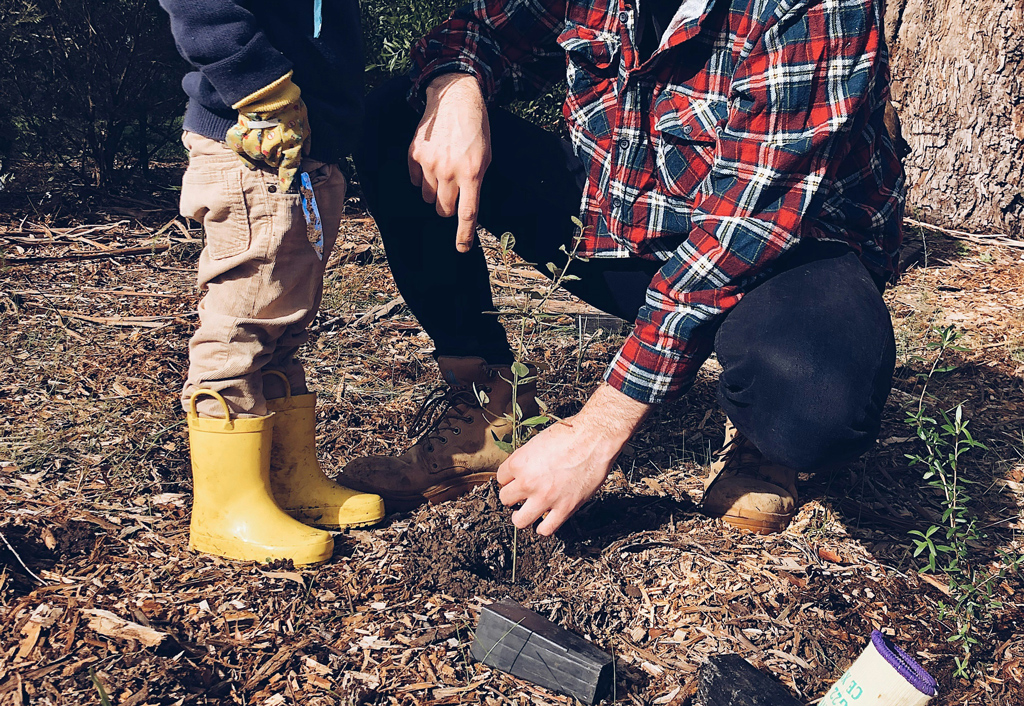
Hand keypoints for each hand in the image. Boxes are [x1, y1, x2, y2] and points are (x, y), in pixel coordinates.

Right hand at [226, 72, 310, 191]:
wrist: (270, 89)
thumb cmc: (290, 104)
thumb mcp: (305, 121)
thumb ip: (305, 139)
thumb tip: (306, 152)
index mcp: (290, 144)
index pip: (289, 168)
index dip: (287, 179)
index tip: (285, 187)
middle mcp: (272, 146)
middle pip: (272, 163)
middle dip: (275, 159)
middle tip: (276, 148)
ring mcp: (256, 140)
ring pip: (256, 157)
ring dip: (260, 154)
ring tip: (263, 146)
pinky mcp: (242, 132)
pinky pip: (238, 148)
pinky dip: (242, 153)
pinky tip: (247, 156)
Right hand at [408, 73, 490, 251]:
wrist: (454, 98)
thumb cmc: (475, 129)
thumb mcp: (486, 156)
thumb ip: (476, 182)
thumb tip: (466, 206)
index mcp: (472, 173)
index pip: (467, 212)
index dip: (464, 234)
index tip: (462, 248)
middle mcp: (449, 171)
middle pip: (443, 209)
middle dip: (447, 207)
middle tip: (453, 193)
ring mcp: (429, 163)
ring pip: (428, 198)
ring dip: (435, 192)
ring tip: (443, 171)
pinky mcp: (415, 155)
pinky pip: (416, 181)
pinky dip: (423, 178)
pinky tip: (432, 162)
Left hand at [497, 384, 651, 534]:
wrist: (594, 439)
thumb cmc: (569, 434)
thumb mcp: (537, 441)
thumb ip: (526, 459)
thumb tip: (522, 470)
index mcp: (519, 463)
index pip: (500, 478)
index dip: (509, 478)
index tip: (516, 479)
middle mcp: (528, 482)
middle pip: (505, 498)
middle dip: (512, 496)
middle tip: (521, 494)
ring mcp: (545, 498)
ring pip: (520, 520)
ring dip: (521, 516)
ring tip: (526, 512)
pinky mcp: (564, 508)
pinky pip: (546, 529)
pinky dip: (542, 527)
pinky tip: (544, 521)